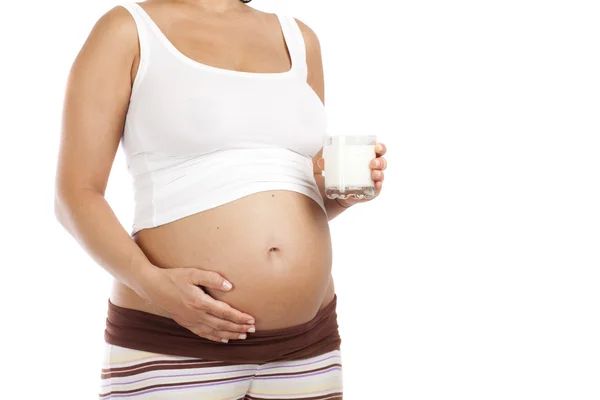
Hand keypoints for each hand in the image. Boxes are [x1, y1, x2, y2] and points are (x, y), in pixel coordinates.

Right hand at [139, 266, 255, 342]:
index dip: (239, 317)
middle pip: (222, 324)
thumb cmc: (174, 277)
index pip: (225, 312)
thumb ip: (212, 278)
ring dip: (230, 334)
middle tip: (252, 329)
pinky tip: (224, 339)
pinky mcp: (186, 323)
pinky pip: (203, 334)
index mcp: (200, 302)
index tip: (251, 319)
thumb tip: (230, 286)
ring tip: (243, 336)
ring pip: (214, 332)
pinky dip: (215, 338)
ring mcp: (191, 321)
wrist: (153, 287)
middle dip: (239, 328)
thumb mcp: (193, 273)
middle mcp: (196, 315)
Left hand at [317, 142, 387, 206]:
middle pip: (382, 163)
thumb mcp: (321, 168)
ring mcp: (368, 183)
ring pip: (380, 177)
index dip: (380, 147)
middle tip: (372, 163)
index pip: (375, 151)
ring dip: (380, 174)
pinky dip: (377, 188)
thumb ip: (320, 160)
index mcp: (361, 160)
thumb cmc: (326, 179)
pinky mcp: (367, 195)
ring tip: (374, 174)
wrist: (324, 199)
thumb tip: (322, 160)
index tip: (376, 146)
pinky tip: (376, 185)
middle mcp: (368, 170)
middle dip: (380, 161)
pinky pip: (375, 192)